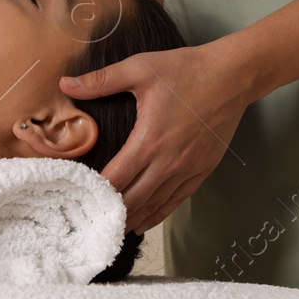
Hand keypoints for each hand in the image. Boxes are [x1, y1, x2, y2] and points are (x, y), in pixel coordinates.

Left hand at [61, 39, 256, 232]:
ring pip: (155, 205)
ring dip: (133, 218)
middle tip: (90, 223)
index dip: (96, 192)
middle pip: (133, 199)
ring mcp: (187, 169)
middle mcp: (168, 162)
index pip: (116, 178)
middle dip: (111, 211)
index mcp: (149, 140)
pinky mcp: (202, 170)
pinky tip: (145, 222)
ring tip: (112, 229)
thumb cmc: (186, 70)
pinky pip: (177, 200)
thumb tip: (65, 83)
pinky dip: (159, 214)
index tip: (80, 199)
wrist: (233, 75)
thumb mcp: (140, 68)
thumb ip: (101, 80)